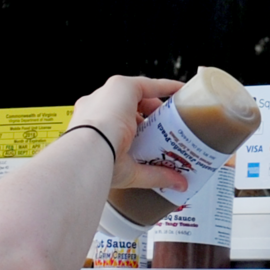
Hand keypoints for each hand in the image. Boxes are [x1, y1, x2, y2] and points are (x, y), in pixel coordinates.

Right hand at [71, 75, 184, 193]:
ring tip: (175, 117)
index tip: (149, 141)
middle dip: (147, 121)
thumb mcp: (130, 172)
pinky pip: (149, 84)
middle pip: (127, 111)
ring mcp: (108, 96)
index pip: (113, 127)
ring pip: (138, 97)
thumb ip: (155, 175)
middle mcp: (95, 109)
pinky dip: (166, 87)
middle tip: (165, 134)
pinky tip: (180, 91)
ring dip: (157, 106)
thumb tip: (179, 184)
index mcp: (88, 130)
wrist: (89, 150)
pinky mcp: (122, 86)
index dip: (133, 133)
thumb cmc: (98, 164)